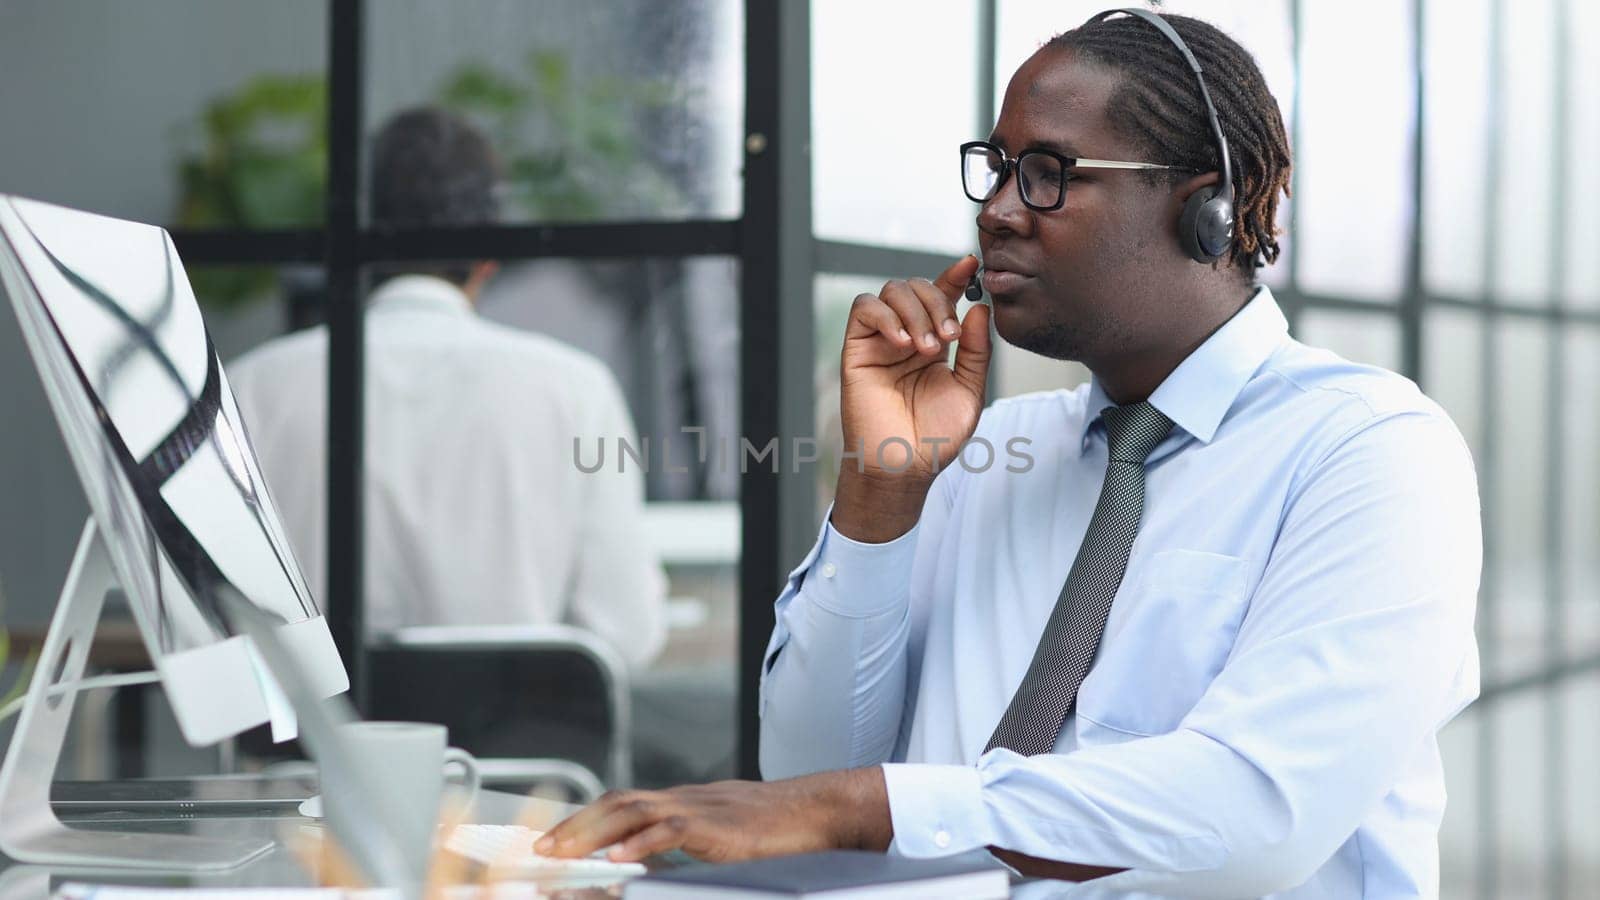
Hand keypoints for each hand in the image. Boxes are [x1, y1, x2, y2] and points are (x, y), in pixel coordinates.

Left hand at [534, 769, 891, 863]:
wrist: (813, 811)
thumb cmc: (771, 828)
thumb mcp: (717, 834)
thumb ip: (683, 841)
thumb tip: (649, 860)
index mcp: (679, 801)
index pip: (620, 803)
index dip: (583, 818)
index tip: (552, 838)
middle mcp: (681, 798)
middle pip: (615, 803)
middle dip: (575, 825)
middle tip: (541, 849)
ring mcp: (697, 808)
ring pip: (633, 810)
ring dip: (593, 832)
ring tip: (564, 854)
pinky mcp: (715, 825)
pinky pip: (670, 830)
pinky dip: (640, 842)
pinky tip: (618, 859)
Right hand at [832, 255, 990, 542]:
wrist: (905, 466)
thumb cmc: (936, 437)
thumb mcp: (969, 389)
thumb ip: (975, 349)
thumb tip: (979, 307)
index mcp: (933, 343)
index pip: (942, 297)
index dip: (955, 276)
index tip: (972, 264)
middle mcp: (906, 337)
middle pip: (916, 288)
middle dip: (937, 302)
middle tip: (949, 337)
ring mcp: (880, 342)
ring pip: (891, 291)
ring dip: (915, 311)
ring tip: (927, 348)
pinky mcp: (856, 350)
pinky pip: (864, 309)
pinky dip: (886, 317)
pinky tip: (904, 344)